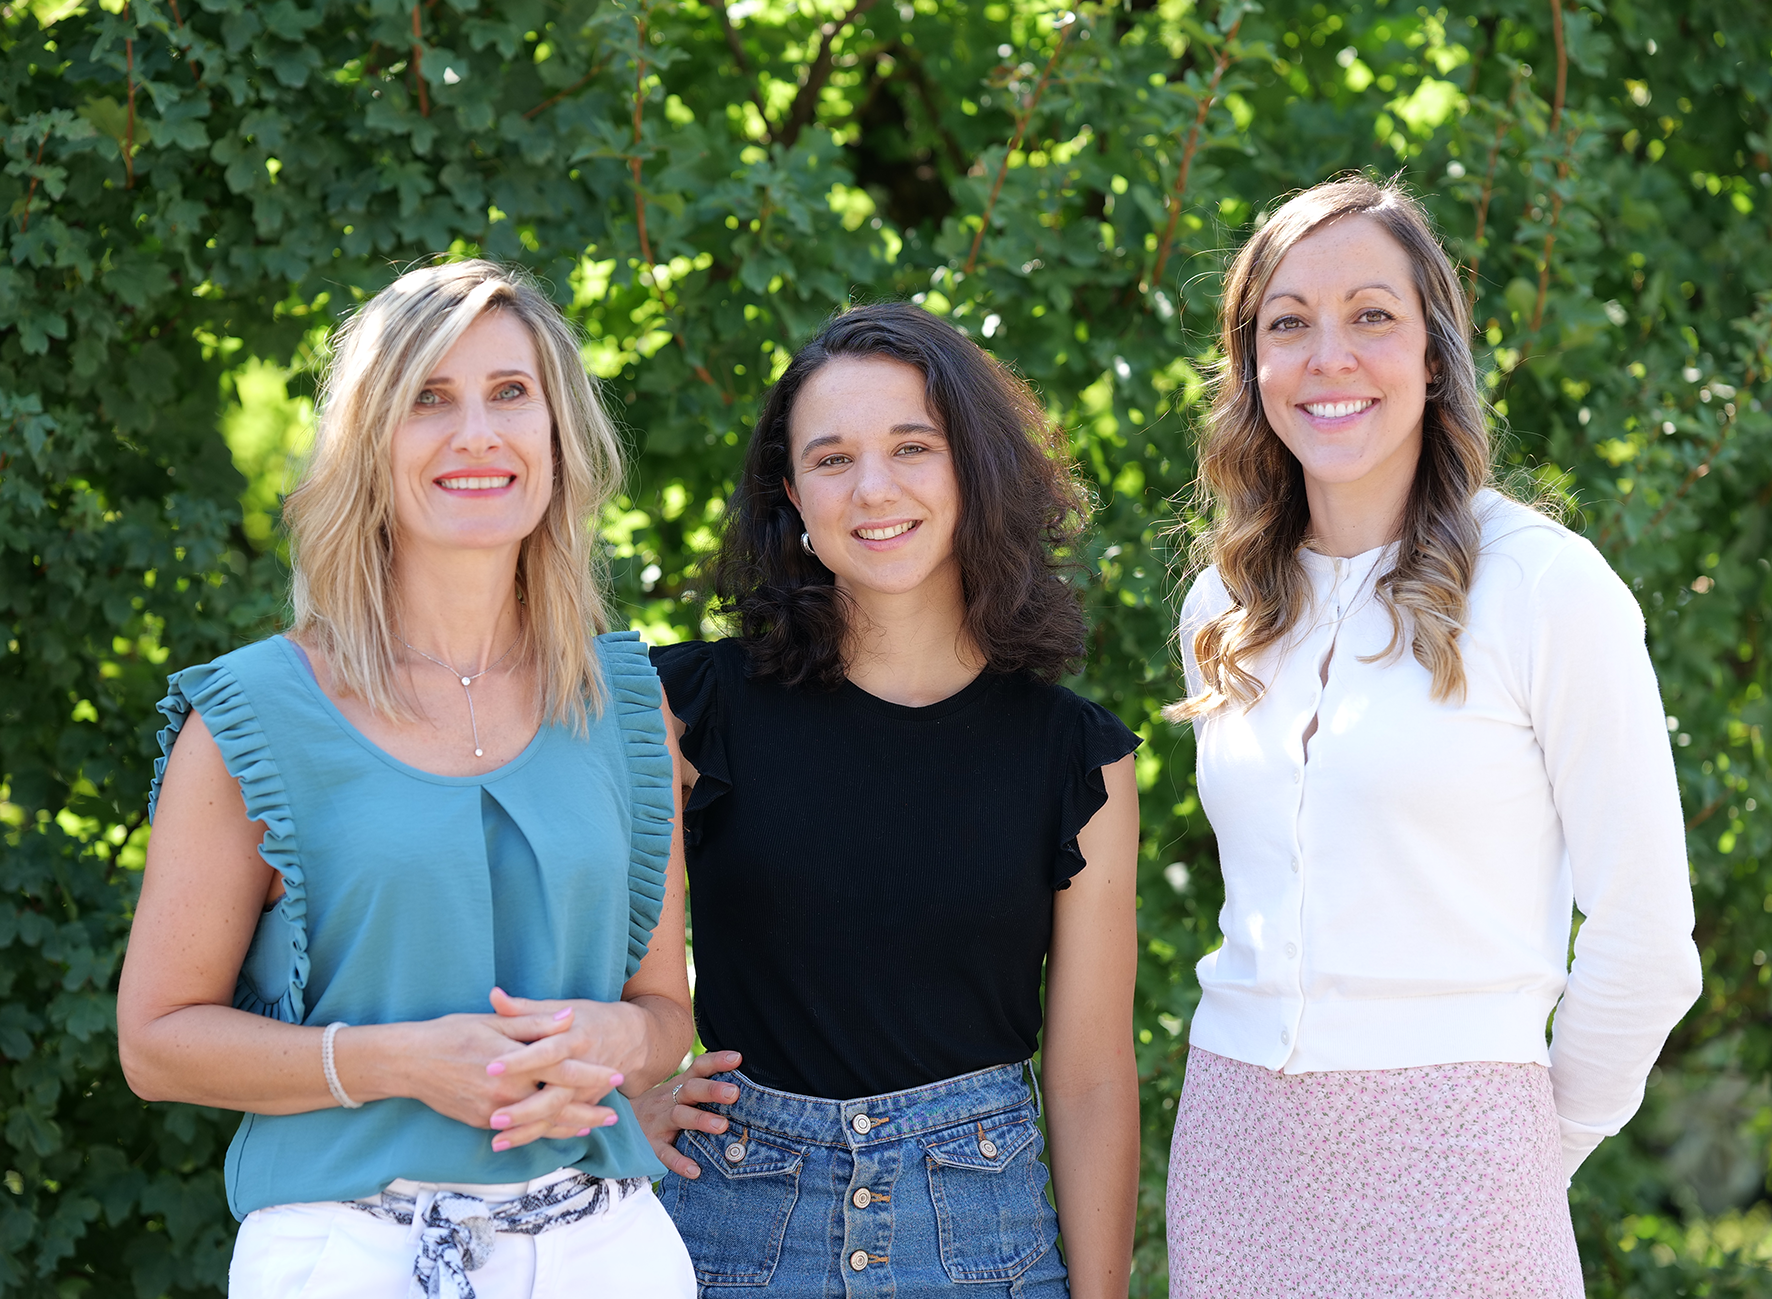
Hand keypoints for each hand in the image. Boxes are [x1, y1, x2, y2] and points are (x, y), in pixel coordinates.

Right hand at [366, 1006, 618, 1152]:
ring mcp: (493, 1112)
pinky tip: (561, 1131)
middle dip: (589, 1108)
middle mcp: (505, 1092)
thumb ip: (534, 1023)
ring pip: (541, 1124)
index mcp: (512, 1062)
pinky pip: (521, 1131)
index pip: (562, 1070)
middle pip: (558, 1104)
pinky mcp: (482, 1122)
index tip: (616, 1075)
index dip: (591, 1073)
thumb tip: (568, 1018)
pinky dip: (544, 1132)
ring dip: (571, 1126)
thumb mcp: (493, 1022)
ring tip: (595, 1125)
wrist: (408, 1062)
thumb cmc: (450, 1033)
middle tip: (615, 1112)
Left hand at [487, 988, 641, 1145]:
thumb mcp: (559, 1007)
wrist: (631, 1037)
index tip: (491, 1067)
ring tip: (497, 1140)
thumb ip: (525, 1007)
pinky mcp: (587, 1102)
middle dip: (524, 1109)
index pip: (545, 1051)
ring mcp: (587, 1090)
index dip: (519, 1060)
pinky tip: (514, 1143)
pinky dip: (540, 1135)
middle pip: (554, 1094)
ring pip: (557, 1115)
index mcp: (574, 1037)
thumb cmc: (589, 1018)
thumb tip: (495, 996)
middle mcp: (583, 1067)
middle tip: (494, 1118)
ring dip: (527, 1130)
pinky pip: (563, 1124)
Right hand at [632, 1050, 742, 1178]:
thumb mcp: (677, 1092)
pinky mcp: (650, 1145)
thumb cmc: (660, 1107)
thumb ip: (703, 1087)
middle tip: (734, 1093)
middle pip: (691, 1090)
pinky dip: (679, 1162)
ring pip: (679, 1116)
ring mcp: (658, 1122)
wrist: (618, 1123)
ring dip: (701, 1120)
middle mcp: (669, 1100)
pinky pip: (664, 1154)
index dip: (717, 1061)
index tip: (737, 1058)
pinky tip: (695, 1170)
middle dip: (712, 1090)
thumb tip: (741, 1082)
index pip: (699, 1068)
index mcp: (680, 1086)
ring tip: (722, 1126)